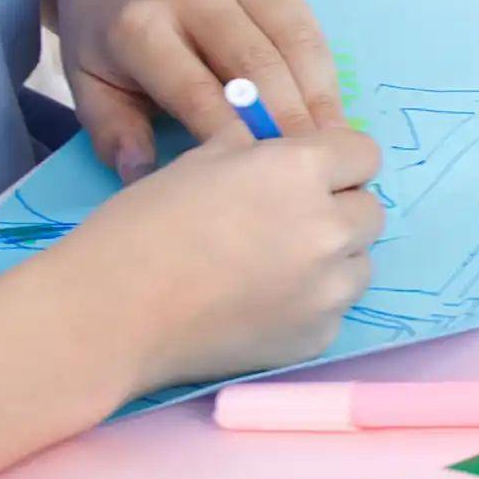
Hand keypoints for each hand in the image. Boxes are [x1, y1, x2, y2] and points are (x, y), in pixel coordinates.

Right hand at [41, 119, 388, 397]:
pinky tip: (257, 303)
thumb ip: (256, 149)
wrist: (110, 314)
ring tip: (269, 265)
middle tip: (283, 221)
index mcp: (301, 171)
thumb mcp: (199, 161)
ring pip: (359, 261)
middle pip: (368, 210)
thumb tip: (282, 142)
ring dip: (330, 258)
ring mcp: (330, 289)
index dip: (334, 161)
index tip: (309, 174)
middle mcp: (329, 227)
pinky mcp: (319, 336)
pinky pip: (334, 308)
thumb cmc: (142, 227)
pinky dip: (309, 303)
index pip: (362, 153)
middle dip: (335, 209)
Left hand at [51, 0, 344, 180]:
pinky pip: (308, 29)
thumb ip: (113, 131)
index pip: (196, 90)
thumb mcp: (88, 84)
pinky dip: (323, 74)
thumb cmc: (110, 36)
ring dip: (317, 101)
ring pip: (292, 44)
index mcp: (139, 24)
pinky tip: (330, 114)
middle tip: (311, 172)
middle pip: (255, 65)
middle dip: (286, 123)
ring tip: (334, 148)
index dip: (233, 136)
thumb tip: (143, 176)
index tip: (261, 182)